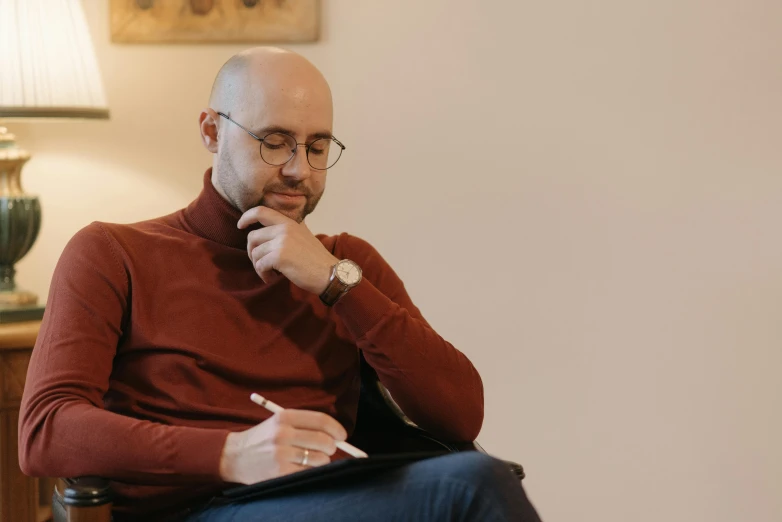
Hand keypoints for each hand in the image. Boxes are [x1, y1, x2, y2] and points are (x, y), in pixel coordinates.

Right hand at [219, 409, 347, 484]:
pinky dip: (310, 471)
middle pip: (323, 440)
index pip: (321, 420)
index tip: (342, 435)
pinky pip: (308, 472)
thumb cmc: (262, 438)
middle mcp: (283, 434)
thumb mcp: (279, 422)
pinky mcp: (279, 472)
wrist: (234, 456)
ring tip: (312, 459)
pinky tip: (302, 467)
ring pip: (319, 458)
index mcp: (284, 417)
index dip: (336, 428)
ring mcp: (281, 454)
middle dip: (332, 446)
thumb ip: (306, 425)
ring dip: (322, 460)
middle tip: (329, 449)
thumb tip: (336, 435)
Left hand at [238, 206, 338, 293]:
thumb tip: (265, 233)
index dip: (246, 217)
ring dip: (259, 266)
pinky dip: (263, 274)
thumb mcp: (303, 236)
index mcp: (289, 222)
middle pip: (252, 237)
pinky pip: (260, 265)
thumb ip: (287, 231)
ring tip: (270, 273)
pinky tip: (272, 278)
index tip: (240, 226)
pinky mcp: (279, 256)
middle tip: (260, 264)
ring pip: (254, 253)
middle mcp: (284, 228)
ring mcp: (282, 241)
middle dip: (252, 253)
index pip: (261, 211)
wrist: (330, 273)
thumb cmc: (316, 259)